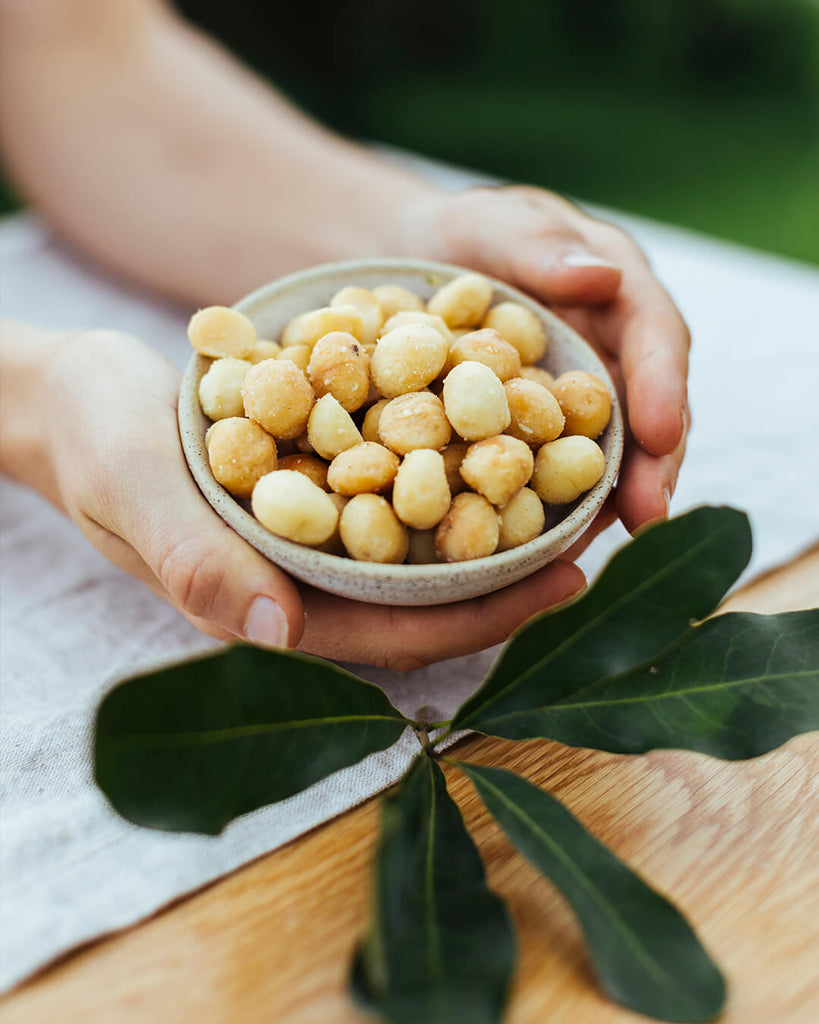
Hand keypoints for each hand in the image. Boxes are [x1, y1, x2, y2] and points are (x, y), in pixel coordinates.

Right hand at [40, 329, 583, 669]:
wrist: (71, 392)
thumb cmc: (91, 440)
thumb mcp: (135, 488)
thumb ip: (197, 562)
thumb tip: (278, 635)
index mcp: (271, 605)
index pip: (397, 632)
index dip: (485, 614)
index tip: (566, 577)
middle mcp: (304, 580)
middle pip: (429, 591)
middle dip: (514, 567)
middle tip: (600, 525)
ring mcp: (311, 534)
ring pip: (423, 540)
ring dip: (495, 512)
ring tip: (573, 477)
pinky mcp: (314, 482)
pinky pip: (399, 482)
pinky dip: (452, 460)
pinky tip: (500, 422)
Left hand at [400, 185, 688, 534]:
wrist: (416, 270)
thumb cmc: (461, 235)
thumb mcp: (489, 223)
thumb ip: (535, 242)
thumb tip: (601, 275)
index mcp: (616, 293)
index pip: (654, 336)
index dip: (662, 385)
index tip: (659, 432)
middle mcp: (609, 354)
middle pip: (646, 411)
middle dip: (650, 465)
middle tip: (646, 515)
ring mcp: (577, 402)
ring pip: (607, 455)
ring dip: (607, 504)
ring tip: (594, 547)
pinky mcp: (540, 437)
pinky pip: (555, 475)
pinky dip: (552, 510)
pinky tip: (537, 549)